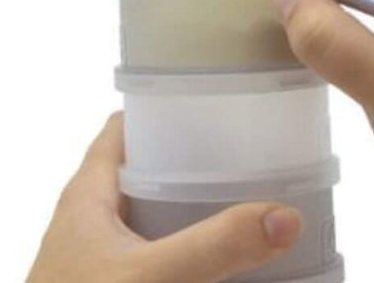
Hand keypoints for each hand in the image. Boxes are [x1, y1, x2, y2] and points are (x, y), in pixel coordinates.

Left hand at [26, 115, 301, 282]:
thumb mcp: (154, 276)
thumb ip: (216, 247)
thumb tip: (285, 215)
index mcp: (87, 192)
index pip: (123, 128)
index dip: (162, 110)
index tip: (213, 108)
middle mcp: (87, 218)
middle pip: (140, 173)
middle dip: (189, 168)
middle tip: (246, 166)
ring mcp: (94, 257)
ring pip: (146, 221)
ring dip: (186, 217)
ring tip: (242, 214)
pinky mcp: (106, 282)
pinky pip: (146, 259)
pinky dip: (178, 256)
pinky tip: (213, 270)